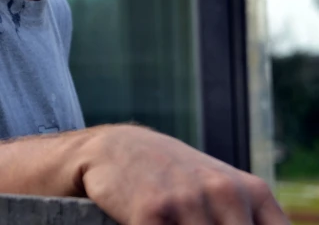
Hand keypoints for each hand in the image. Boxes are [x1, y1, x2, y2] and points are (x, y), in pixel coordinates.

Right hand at [79, 124, 287, 224]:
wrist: (115, 148)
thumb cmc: (174, 177)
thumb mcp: (221, 190)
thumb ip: (245, 217)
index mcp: (251, 191)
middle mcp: (224, 193)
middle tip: (189, 222)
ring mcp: (188, 201)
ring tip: (172, 220)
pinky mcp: (151, 213)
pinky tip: (149, 222)